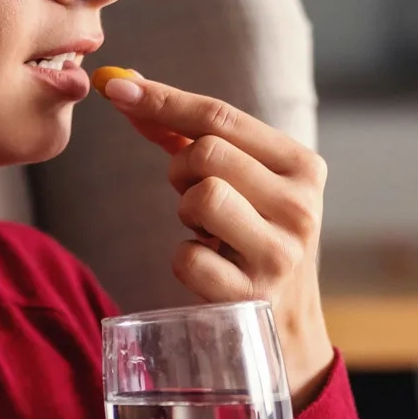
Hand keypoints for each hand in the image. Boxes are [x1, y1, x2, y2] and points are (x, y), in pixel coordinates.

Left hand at [97, 69, 335, 401]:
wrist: (285, 333)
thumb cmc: (253, 244)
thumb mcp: (245, 187)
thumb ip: (194, 137)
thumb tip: (129, 86)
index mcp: (303, 167)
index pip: (221, 116)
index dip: (161, 98)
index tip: (114, 84)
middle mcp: (300, 205)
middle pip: (207, 152)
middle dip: (181, 170)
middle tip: (194, 199)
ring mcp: (279, 253)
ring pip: (200, 196)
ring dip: (186, 214)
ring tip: (209, 234)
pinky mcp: (251, 296)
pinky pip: (186, 257)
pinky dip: (184, 260)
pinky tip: (209, 270)